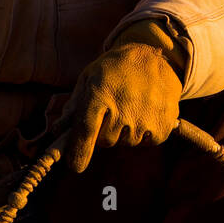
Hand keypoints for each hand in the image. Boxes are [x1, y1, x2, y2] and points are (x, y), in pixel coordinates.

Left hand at [58, 38, 183, 173]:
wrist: (153, 56)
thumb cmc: (114, 69)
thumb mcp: (89, 78)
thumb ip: (74, 105)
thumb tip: (58, 132)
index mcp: (100, 93)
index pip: (86, 131)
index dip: (79, 151)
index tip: (76, 166)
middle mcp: (123, 107)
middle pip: (106, 141)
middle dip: (105, 131)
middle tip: (113, 111)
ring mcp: (146, 117)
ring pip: (127, 142)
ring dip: (126, 131)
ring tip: (131, 106)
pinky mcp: (165, 123)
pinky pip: (148, 142)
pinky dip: (146, 132)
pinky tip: (145, 112)